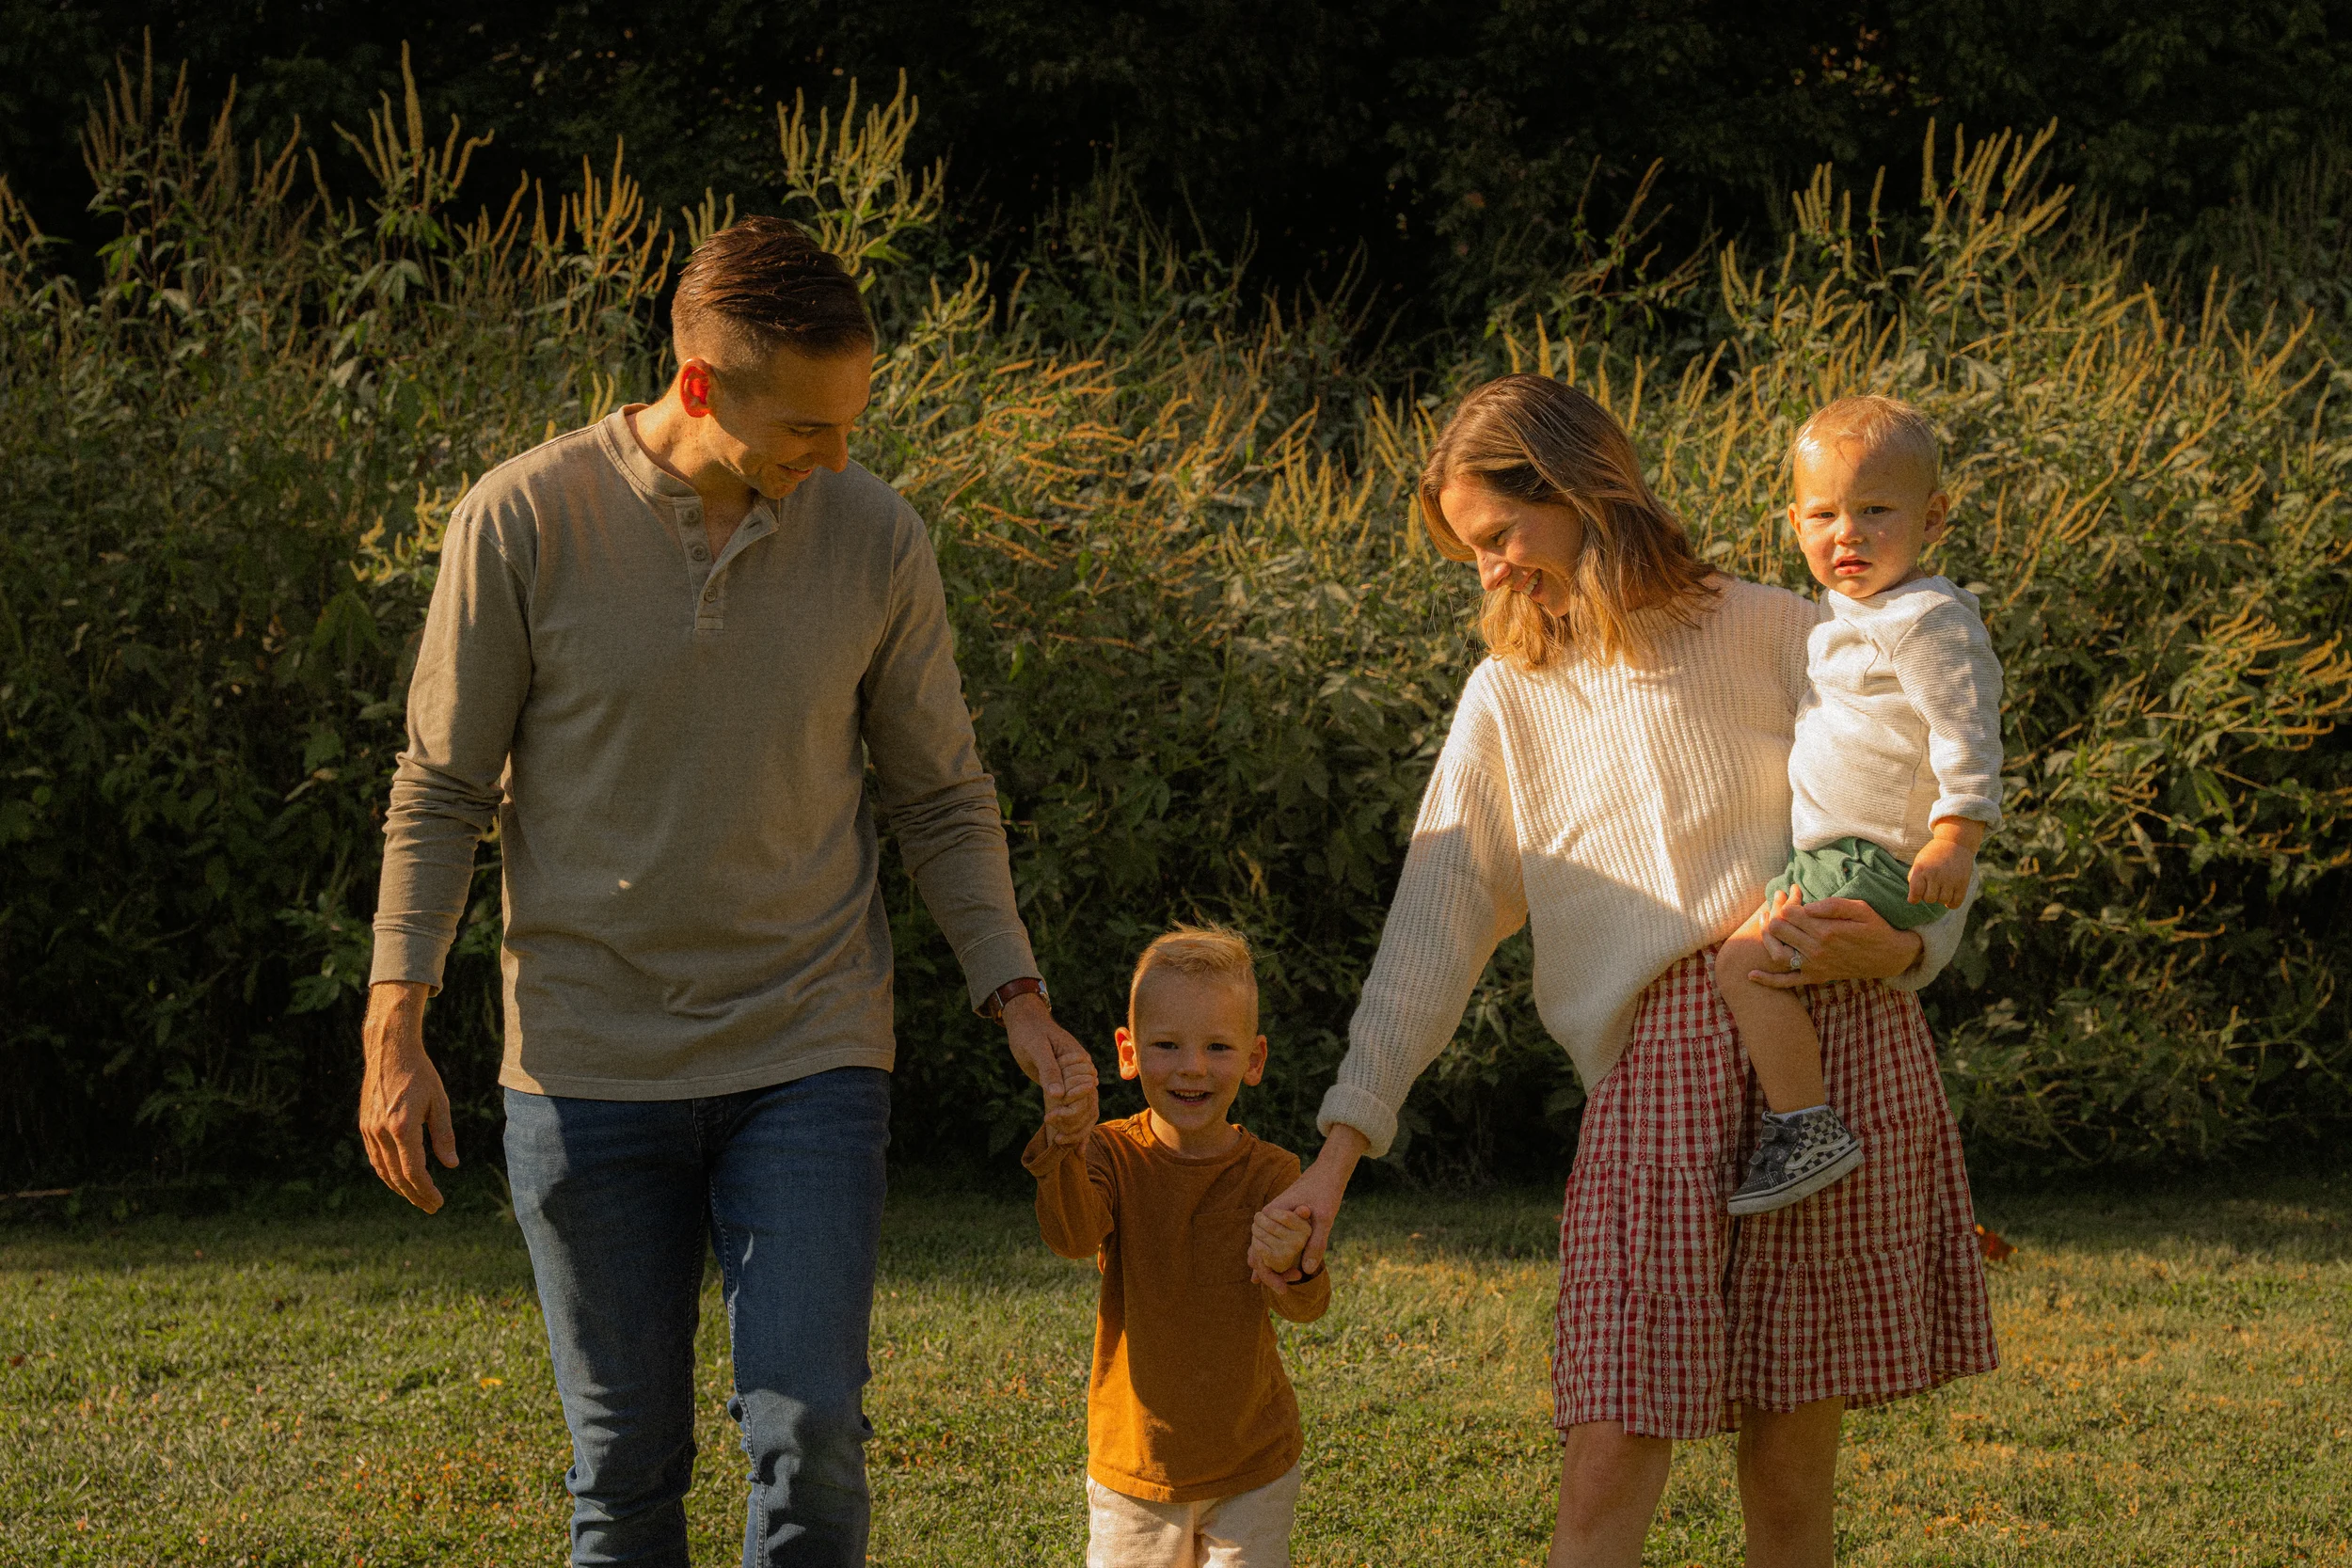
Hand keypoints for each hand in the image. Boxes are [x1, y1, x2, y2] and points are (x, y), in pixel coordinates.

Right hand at [359, 981, 456, 1213]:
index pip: (413, 1171)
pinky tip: (399, 1177)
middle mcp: (382, 1132)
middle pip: (396, 1176)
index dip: (426, 1191)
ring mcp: (369, 1129)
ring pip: (382, 1170)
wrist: (389, 1051)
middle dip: (414, 1195)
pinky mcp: (365, 1125)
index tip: (438, 1202)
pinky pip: (374, 1157)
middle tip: (431, 1206)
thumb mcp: (440, 1102)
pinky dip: (386, 1172)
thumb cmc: (420, 1074)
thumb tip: (451, 1166)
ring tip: (417, 1196)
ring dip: (399, 1187)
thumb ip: (444, 1135)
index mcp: (403, 1127)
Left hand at [1005, 991, 1096, 1144]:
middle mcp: (1083, 1072)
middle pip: (1089, 1104)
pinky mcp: (1066, 1089)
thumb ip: (1049, 1069)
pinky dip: (1078, 1129)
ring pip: (1087, 1111)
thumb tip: (1058, 1095)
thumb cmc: (1030, 1032)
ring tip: (1065, 1146)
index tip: (1052, 1117)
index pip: (1086, 1090)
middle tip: (1056, 1138)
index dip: (1073, 1107)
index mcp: (1080, 1060)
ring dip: (1078, 1130)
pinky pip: (1077, 1110)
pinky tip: (1078, 1150)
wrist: (1025, 1024)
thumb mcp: (1037, 1048)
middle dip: (1075, 1123)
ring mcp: (1075, 1081)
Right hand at [1248, 1124, 1366, 1290]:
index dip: (1269, 1273)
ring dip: (1271, 1266)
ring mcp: (1273, 1218)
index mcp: (1271, 1215)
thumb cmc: (1325, 1191)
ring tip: (1279, 1285)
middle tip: (1283, 1289)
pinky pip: (1271, 1241)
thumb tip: (1309, 1271)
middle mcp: (1267, 1217)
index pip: (1259, 1251)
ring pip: (1262, 1247)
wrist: (1328, 1171)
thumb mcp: (1325, 1218)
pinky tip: (1275, 1270)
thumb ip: (1316, 1243)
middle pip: (1257, 1252)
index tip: (1283, 1287)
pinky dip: (1272, 1257)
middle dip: (1269, 1273)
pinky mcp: (1281, 1220)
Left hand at [1748, 893, 1923, 990]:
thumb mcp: (1861, 909)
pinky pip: (1788, 982)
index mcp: (1826, 931)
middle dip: (1775, 913)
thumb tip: (1806, 905)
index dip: (1788, 901)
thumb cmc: (1876, 928)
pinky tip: (1751, 975)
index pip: (1791, 913)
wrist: (1890, 957)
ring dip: (1766, 938)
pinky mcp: (1816, 977)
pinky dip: (1768, 980)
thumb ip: (1833, 905)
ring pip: (1777, 953)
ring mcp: (1815, 966)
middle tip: (1777, 902)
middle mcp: (1817, 951)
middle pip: (1780, 930)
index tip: (1792, 894)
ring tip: (1764, 922)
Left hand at [1907, 835, 1974, 906]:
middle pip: (1929, 899)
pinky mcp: (1962, 882)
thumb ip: (1914, 879)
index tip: (1915, 897)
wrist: (1955, 843)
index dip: (1914, 898)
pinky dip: (1951, 903)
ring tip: (1941, 889)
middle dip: (1928, 896)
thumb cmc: (1933, 855)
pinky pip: (1956, 902)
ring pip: (1942, 901)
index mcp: (1921, 869)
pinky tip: (1949, 896)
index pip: (1915, 893)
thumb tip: (1914, 898)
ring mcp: (1950, 879)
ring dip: (1940, 898)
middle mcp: (1935, 874)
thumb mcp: (1919, 862)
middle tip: (1932, 887)